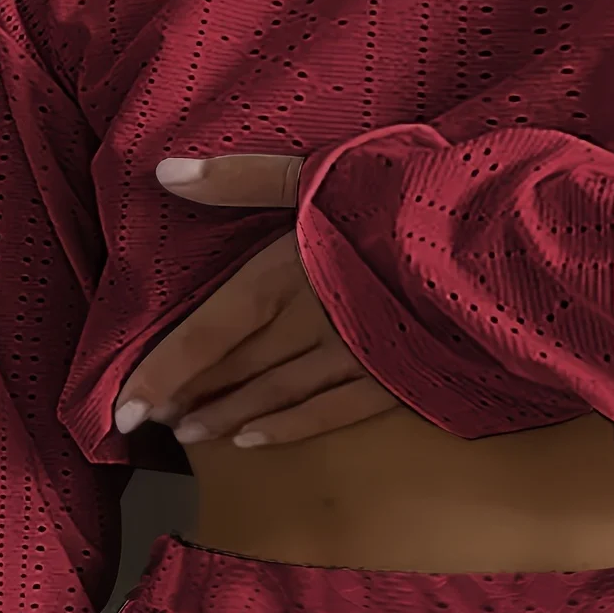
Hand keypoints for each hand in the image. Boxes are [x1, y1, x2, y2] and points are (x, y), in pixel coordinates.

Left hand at [113, 151, 399, 446]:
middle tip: (149, 423)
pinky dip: (288, 427)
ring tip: (191, 435)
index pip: (207, 334)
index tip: (122, 408)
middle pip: (236, 370)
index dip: (163, 372)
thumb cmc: (405, 197)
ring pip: (276, 395)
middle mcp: (309, 325)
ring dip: (229, 415)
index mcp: (285, 274)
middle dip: (189, 396)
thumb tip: (163, 173)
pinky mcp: (393, 377)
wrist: (491, 244)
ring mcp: (352, 358)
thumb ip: (241, 179)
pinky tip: (254, 440)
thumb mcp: (320, 172)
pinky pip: (329, 411)